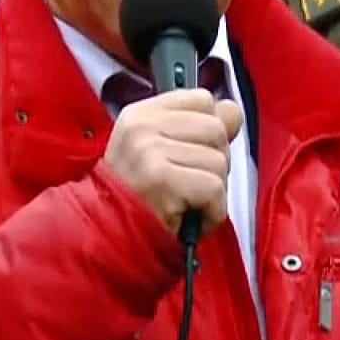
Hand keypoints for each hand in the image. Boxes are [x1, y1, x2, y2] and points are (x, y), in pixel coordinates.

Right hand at [103, 88, 242, 237]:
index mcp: (141, 114)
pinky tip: (191, 220)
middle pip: (216, 129)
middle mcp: (142, 126)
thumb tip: (233, 110)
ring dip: (214, 194)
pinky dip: (212, 213)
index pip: (202, 99)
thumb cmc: (138, 201)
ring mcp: (149, 151)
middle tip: (189, 189)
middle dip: (214, 165)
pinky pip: (214, 188)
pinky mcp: (160, 179)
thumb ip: (199, 128)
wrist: (106, 240)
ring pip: (219, 161)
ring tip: (187, 206)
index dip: (209, 131)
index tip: (192, 157)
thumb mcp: (162, 154)